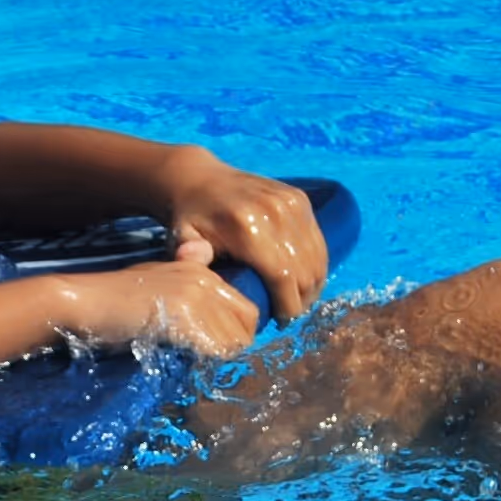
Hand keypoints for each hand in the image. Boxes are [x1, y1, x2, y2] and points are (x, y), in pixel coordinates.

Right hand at [62, 260, 260, 357]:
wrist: (85, 302)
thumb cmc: (113, 298)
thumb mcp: (154, 280)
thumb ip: (184, 288)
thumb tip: (205, 297)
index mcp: (201, 271)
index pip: (244, 309)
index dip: (236, 333)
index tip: (218, 348)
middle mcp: (205, 280)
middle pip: (245, 326)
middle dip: (232, 348)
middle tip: (206, 360)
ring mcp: (197, 299)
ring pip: (233, 343)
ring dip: (216, 359)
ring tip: (191, 360)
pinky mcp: (186, 319)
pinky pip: (215, 351)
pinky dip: (204, 362)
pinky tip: (183, 360)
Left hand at [161, 147, 328, 322]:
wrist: (199, 180)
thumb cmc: (190, 219)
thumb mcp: (182, 238)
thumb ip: (188, 254)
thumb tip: (193, 260)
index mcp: (247, 227)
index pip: (282, 277)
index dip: (288, 305)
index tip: (281, 321)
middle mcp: (275, 212)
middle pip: (305, 271)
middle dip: (301, 299)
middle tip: (288, 314)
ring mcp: (291, 203)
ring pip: (317, 258)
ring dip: (312, 284)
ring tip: (296, 299)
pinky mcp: (300, 199)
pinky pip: (318, 241)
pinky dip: (315, 264)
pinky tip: (301, 279)